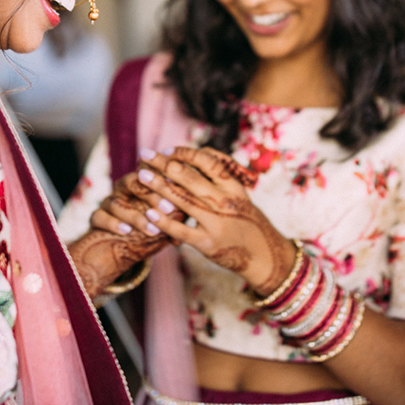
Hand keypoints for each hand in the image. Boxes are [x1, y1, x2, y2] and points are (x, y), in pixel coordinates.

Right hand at [87, 167, 182, 236]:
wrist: (121, 243)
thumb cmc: (152, 224)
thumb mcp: (167, 217)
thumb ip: (179, 212)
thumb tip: (195, 214)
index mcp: (141, 181)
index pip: (151, 171)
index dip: (165, 177)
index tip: (181, 188)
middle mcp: (123, 187)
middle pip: (133, 182)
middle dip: (152, 195)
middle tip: (169, 210)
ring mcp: (108, 201)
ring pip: (116, 202)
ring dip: (136, 216)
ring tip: (152, 229)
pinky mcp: (96, 216)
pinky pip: (99, 216)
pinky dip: (113, 224)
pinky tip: (126, 231)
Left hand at [130, 147, 295, 292]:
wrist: (263, 254)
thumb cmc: (246, 221)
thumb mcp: (240, 196)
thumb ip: (221, 178)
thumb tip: (198, 153)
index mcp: (234, 188)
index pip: (209, 163)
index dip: (186, 154)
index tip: (167, 150)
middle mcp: (226, 203)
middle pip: (191, 179)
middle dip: (165, 165)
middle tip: (145, 155)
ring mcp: (217, 224)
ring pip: (183, 201)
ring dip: (160, 187)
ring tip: (141, 176)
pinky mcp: (208, 244)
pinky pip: (181, 230)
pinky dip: (164, 222)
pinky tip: (148, 213)